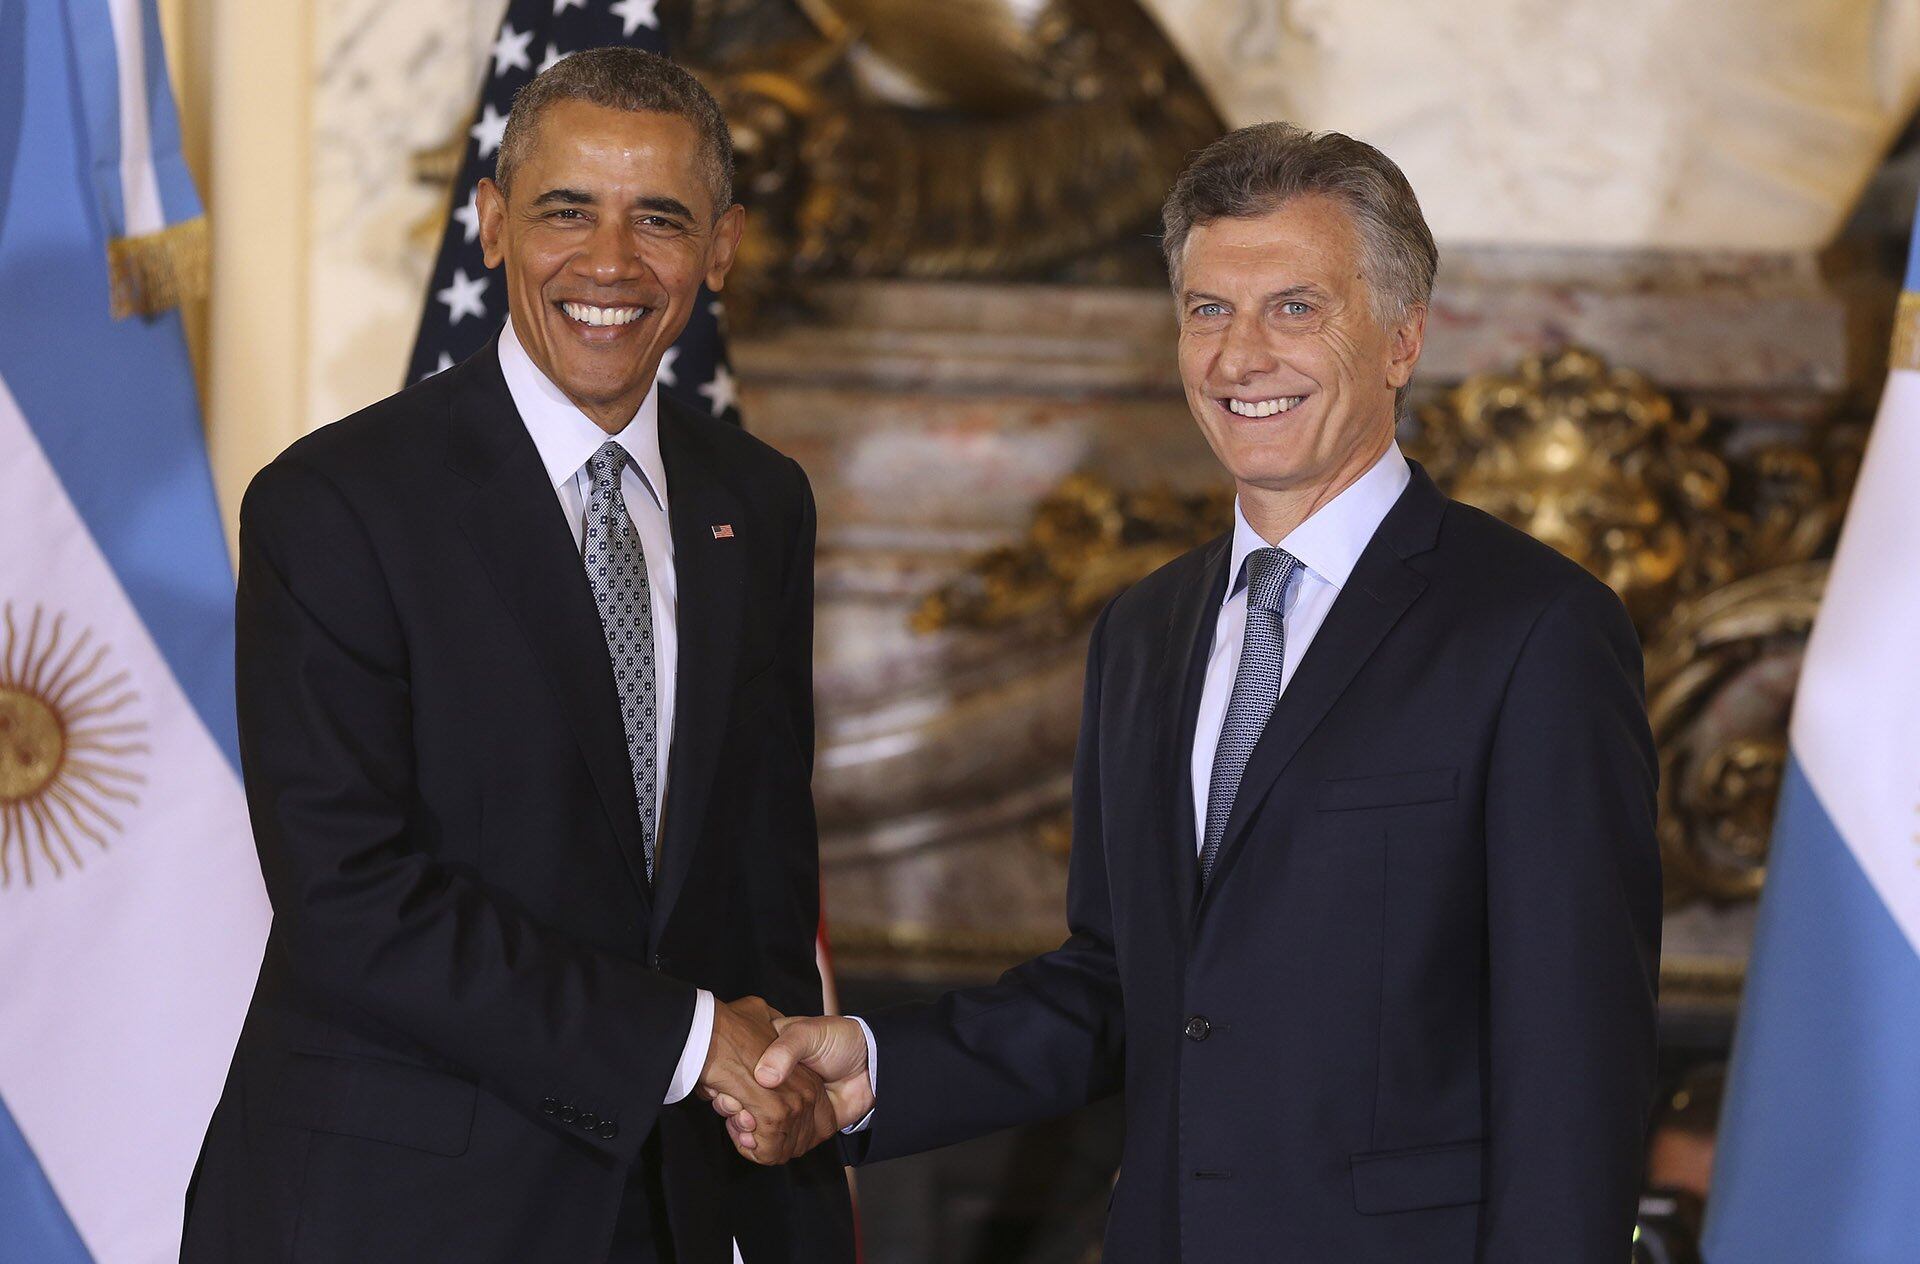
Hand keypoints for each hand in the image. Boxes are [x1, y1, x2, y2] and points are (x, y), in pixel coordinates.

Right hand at [696, 997, 835, 1163]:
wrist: (873, 1061)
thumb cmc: (839, 1038)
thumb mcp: (808, 1033)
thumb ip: (787, 1049)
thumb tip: (764, 1076)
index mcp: (767, 1059)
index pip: (734, 1077)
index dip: (727, 1090)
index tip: (728, 1098)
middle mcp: (772, 1086)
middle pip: (739, 1106)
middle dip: (733, 1114)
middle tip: (737, 1115)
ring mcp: (785, 1107)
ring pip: (754, 1128)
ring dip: (746, 1134)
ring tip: (747, 1130)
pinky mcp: (801, 1127)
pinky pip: (779, 1145)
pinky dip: (767, 1149)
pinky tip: (762, 1144)